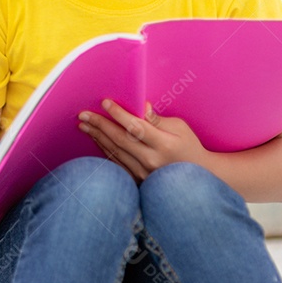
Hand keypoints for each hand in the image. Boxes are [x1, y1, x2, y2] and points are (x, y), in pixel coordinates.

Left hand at [78, 101, 205, 181]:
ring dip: (97, 136)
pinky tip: (96, 139)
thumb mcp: (179, 127)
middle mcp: (152, 160)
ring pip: (115, 152)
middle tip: (83, 114)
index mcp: (164, 144)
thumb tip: (142, 106)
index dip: (119, 114)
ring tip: (84, 125)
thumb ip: (158, 119)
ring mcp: (144, 173)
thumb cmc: (188, 145)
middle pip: (120, 139)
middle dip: (99, 125)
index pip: (136, 127)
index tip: (105, 102)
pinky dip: (105, 149)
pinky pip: (117, 163)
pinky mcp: (138, 180)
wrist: (197, 175)